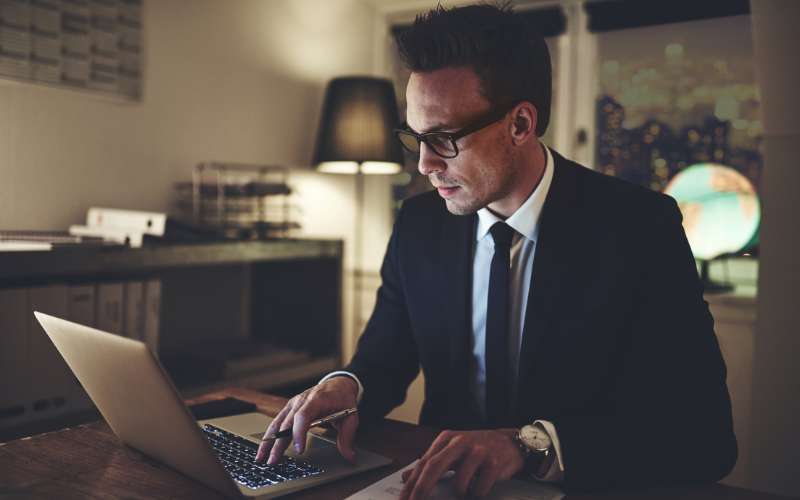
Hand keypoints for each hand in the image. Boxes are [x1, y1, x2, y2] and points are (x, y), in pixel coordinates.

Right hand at [254, 376, 358, 463]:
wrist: (338, 384)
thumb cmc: (342, 398)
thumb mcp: (351, 416)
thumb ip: (348, 437)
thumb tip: (350, 457)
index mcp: (316, 400)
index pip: (303, 416)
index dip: (298, 433)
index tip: (298, 449)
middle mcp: (301, 400)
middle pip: (286, 423)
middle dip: (278, 443)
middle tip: (273, 461)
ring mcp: (293, 404)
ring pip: (277, 423)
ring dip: (268, 441)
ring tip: (261, 457)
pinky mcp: (289, 408)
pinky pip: (277, 422)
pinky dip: (270, 436)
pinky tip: (264, 448)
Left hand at [399, 429, 524, 499]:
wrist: (511, 442)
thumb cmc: (477, 449)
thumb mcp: (452, 451)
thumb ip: (430, 462)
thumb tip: (405, 477)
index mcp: (446, 439)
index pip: (424, 462)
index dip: (412, 483)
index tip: (404, 499)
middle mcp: (460, 442)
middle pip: (434, 467)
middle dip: (422, 489)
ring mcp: (477, 451)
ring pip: (459, 482)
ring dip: (459, 493)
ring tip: (465, 491)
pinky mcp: (494, 462)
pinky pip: (479, 488)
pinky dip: (476, 493)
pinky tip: (480, 488)